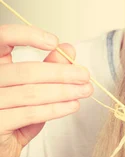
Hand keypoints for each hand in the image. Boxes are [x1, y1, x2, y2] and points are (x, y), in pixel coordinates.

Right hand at [0, 24, 92, 156]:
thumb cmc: (11, 121)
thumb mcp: (29, 92)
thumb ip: (46, 69)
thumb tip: (67, 49)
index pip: (3, 38)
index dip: (27, 35)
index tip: (54, 42)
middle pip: (25, 70)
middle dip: (61, 73)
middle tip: (84, 75)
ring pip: (31, 93)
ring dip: (63, 91)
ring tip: (84, 91)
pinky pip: (29, 113)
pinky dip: (55, 109)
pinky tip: (71, 105)